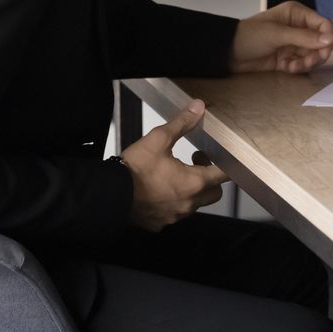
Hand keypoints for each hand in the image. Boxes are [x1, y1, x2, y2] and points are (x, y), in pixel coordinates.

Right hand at [118, 99, 226, 230]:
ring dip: (192, 190)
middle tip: (194, 161)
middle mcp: (189, 204)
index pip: (224, 175)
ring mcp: (174, 217)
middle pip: (213, 192)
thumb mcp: (158, 139)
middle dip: (209, 177)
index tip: (216, 153)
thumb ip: (182, 123)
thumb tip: (198, 107)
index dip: (224, 162)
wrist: (108, 196)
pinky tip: (160, 191)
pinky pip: (175, 213)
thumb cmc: (135, 168)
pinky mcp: (160, 224)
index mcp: (194, 183)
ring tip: (175, 174)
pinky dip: (174, 202)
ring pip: (194, 204)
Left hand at [231, 0, 332, 73]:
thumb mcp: (277, 34)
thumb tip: (329, 39)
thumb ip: (304, 37)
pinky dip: (298, 68)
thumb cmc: (250, 36)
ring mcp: (293, 43)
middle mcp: (298, 27)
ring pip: (313, 55)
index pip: (323, 24)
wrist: (228, 53)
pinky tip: (287, 68)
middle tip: (309, 62)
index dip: (328, 37)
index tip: (325, 50)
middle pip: (321, 42)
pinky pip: (302, 63)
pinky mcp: (287, 57)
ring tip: (294, 67)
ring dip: (307, 63)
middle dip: (317, 53)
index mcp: (297, 14)